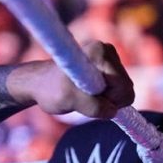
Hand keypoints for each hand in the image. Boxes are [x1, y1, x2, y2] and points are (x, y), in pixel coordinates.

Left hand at [10, 41, 133, 118]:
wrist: (38, 84)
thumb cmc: (51, 90)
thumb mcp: (70, 100)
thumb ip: (94, 107)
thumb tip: (113, 111)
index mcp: (100, 52)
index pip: (122, 86)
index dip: (109, 100)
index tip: (86, 98)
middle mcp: (107, 50)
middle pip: (125, 87)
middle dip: (107, 99)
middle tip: (83, 98)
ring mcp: (109, 57)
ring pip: (122, 89)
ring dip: (104, 97)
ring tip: (82, 94)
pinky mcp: (108, 65)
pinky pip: (117, 88)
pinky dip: (104, 94)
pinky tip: (87, 92)